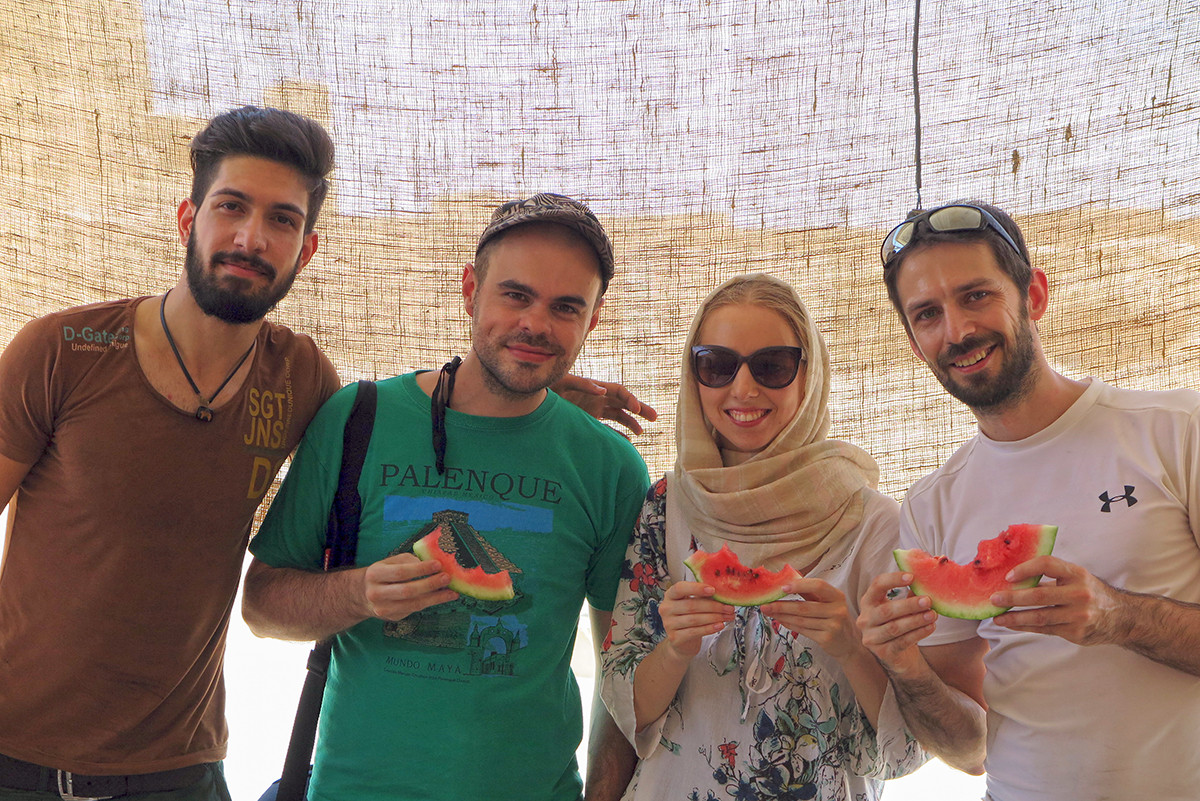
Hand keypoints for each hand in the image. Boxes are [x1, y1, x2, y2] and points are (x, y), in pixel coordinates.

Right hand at [362, 553, 458, 620]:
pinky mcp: (392, 617)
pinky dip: (431, 603)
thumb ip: (410, 561)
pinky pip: (415, 610)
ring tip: (452, 592)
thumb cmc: (384, 573)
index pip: (400, 572)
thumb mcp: (391, 562)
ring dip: (435, 598)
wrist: (364, 594)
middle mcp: (376, 593)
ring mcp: (383, 608)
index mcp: (374, 574)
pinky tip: (442, 597)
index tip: (438, 565)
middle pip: (407, 591)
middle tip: (447, 578)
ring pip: (413, 604)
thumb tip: (434, 563)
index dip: (420, 569)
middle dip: (430, 584)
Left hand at [552, 374, 657, 434]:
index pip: (620, 392)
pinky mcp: (588, 422)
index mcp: (596, 388)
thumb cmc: (550, 389)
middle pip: (625, 403)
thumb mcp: (565, 383)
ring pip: (618, 417)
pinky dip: (616, 435)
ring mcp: (594, 411)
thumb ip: (583, 384)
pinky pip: (607, 429)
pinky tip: (624, 444)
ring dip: (630, 423)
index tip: (638, 410)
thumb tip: (602, 389)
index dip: (631, 399)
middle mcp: (598, 399)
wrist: (535, 403)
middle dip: (640, 409)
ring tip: (640, 432)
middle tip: (655, 417)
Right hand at [658, 580, 734, 660]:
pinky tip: (719, 625)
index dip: (697, 588)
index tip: (713, 590)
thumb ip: (703, 596)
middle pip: (691, 605)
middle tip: (729, 607)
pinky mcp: (674, 637)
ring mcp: (668, 624)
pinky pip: (695, 632)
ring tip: (728, 616)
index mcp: (670, 595)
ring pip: (695, 619)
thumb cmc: (690, 617)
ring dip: (714, 617)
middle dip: (713, 606)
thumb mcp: (693, 603)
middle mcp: (666, 608)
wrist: (682, 642)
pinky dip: (709, 628)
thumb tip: (722, 592)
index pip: (680, 588)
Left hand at [763, 578, 860, 659]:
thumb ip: (810, 592)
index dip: (800, 585)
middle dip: (782, 605)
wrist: (849, 643)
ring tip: (769, 612)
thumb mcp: (828, 602)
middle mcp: (837, 610)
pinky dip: (789, 624)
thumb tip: (787, 581)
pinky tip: (780, 620)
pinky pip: (803, 630)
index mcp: (837, 596)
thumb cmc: (834, 618)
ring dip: (782, 615)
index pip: (818, 586)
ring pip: (801, 619)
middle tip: (765, 604)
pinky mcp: (827, 639)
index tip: (782, 587)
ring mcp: (833, 626)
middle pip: (804, 606)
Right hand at [856, 571, 936, 675]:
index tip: (912, 577)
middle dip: (909, 605)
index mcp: (868, 602)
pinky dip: (918, 634)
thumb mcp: (903, 608)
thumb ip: (911, 594)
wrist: (899, 655)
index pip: (876, 586)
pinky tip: (930, 627)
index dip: (893, 580)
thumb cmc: (900, 624)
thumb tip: (927, 577)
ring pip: (894, 628)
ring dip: (916, 620)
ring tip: (932, 615)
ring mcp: (871, 637)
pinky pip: (901, 642)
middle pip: (886, 610)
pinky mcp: (882, 653)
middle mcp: (865, 619)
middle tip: (928, 600)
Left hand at [991, 555, 1125, 645]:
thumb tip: (1013, 577)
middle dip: (1013, 598)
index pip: (1047, 565)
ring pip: (1039, 617)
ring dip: (1014, 618)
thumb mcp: (1076, 577)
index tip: (1008, 576)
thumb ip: (1050, 576)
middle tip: (994, 598)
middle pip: (1039, 595)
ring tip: (997, 617)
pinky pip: (1044, 629)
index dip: (1026, 569)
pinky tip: (1012, 625)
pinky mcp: (1076, 632)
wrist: (1121, 617)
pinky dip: (1025, 627)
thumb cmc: (1090, 592)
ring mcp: (1078, 615)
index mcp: (1077, 574)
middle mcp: (1079, 594)